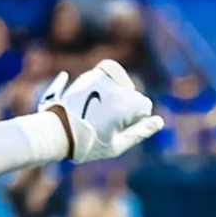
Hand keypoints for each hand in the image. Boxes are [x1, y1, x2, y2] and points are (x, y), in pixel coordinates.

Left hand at [39, 59, 163, 161]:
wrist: (56, 132)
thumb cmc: (87, 144)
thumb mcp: (118, 145)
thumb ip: (141, 131)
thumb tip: (160, 121)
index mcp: (123, 106)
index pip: (145, 105)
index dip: (137, 119)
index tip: (121, 128)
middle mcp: (113, 90)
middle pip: (133, 93)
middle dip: (127, 106)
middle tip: (108, 122)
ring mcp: (99, 81)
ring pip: (121, 83)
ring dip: (117, 94)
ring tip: (100, 109)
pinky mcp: (86, 78)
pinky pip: (106, 71)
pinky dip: (107, 81)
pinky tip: (97, 95)